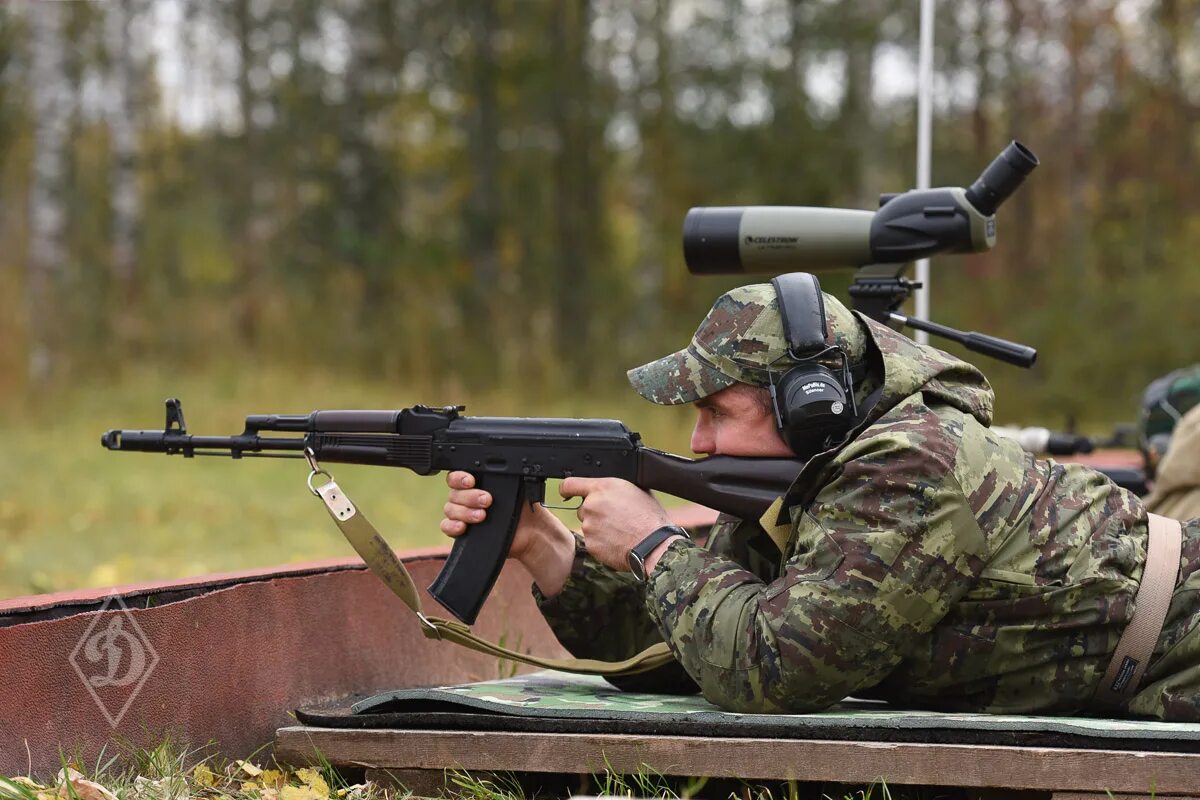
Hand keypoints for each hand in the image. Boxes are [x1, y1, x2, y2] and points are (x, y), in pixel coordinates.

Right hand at [440, 471, 574, 595]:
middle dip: (469, 496)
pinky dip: (452, 526)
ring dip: (464, 512)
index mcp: (477, 482)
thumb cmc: (524, 505)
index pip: (457, 475)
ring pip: (450, 508)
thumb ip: (504, 475)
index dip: (460, 478)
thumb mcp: (517, 484)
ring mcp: (463, 513)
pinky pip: (447, 526)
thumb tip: (498, 465)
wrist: (530, 530)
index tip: (471, 481)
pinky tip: (463, 527)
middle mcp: (467, 496)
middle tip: (487, 500)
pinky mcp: (463, 531)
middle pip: (453, 492)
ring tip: (482, 516)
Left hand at [558, 477, 672, 571]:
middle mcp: (592, 505)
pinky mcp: (591, 544)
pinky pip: (592, 542)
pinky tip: (618, 542)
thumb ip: (614, 488)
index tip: (566, 492)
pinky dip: (602, 543)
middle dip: (594, 513)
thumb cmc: (650, 517)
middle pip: (583, 508)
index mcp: (603, 487)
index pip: (570, 484)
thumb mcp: (636, 490)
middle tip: (615, 519)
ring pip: (588, 526)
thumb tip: (608, 489)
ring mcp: (589, 526)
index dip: (567, 489)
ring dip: (599, 529)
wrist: (654, 545)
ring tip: (620, 531)